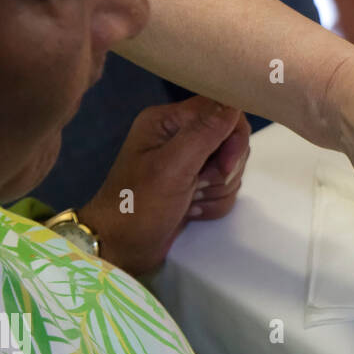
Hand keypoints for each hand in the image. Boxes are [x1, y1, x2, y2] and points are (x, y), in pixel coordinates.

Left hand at [79, 96, 250, 275]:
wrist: (120, 249)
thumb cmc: (138, 204)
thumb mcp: (171, 166)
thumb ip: (204, 132)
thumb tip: (233, 104)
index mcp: (168, 121)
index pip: (222, 110)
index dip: (233, 136)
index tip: (226, 164)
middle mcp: (179, 136)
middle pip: (231, 140)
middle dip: (223, 169)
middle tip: (198, 185)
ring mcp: (188, 162)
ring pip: (231, 168)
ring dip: (217, 189)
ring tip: (189, 202)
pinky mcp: (194, 185)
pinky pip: (225, 188)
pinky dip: (213, 203)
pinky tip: (190, 211)